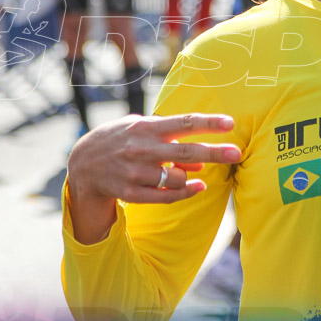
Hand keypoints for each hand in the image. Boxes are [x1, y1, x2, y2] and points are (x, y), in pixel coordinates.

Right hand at [66, 113, 239, 243]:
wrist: (83, 164)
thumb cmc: (121, 140)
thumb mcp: (140, 129)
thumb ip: (170, 140)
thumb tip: (200, 161)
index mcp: (146, 127)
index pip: (182, 122)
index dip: (207, 123)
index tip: (230, 123)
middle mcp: (142, 149)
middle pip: (185, 151)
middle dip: (214, 152)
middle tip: (236, 153)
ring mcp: (135, 172)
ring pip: (177, 178)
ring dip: (191, 176)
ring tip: (192, 172)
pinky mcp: (131, 192)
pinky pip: (166, 197)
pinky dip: (185, 193)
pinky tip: (197, 187)